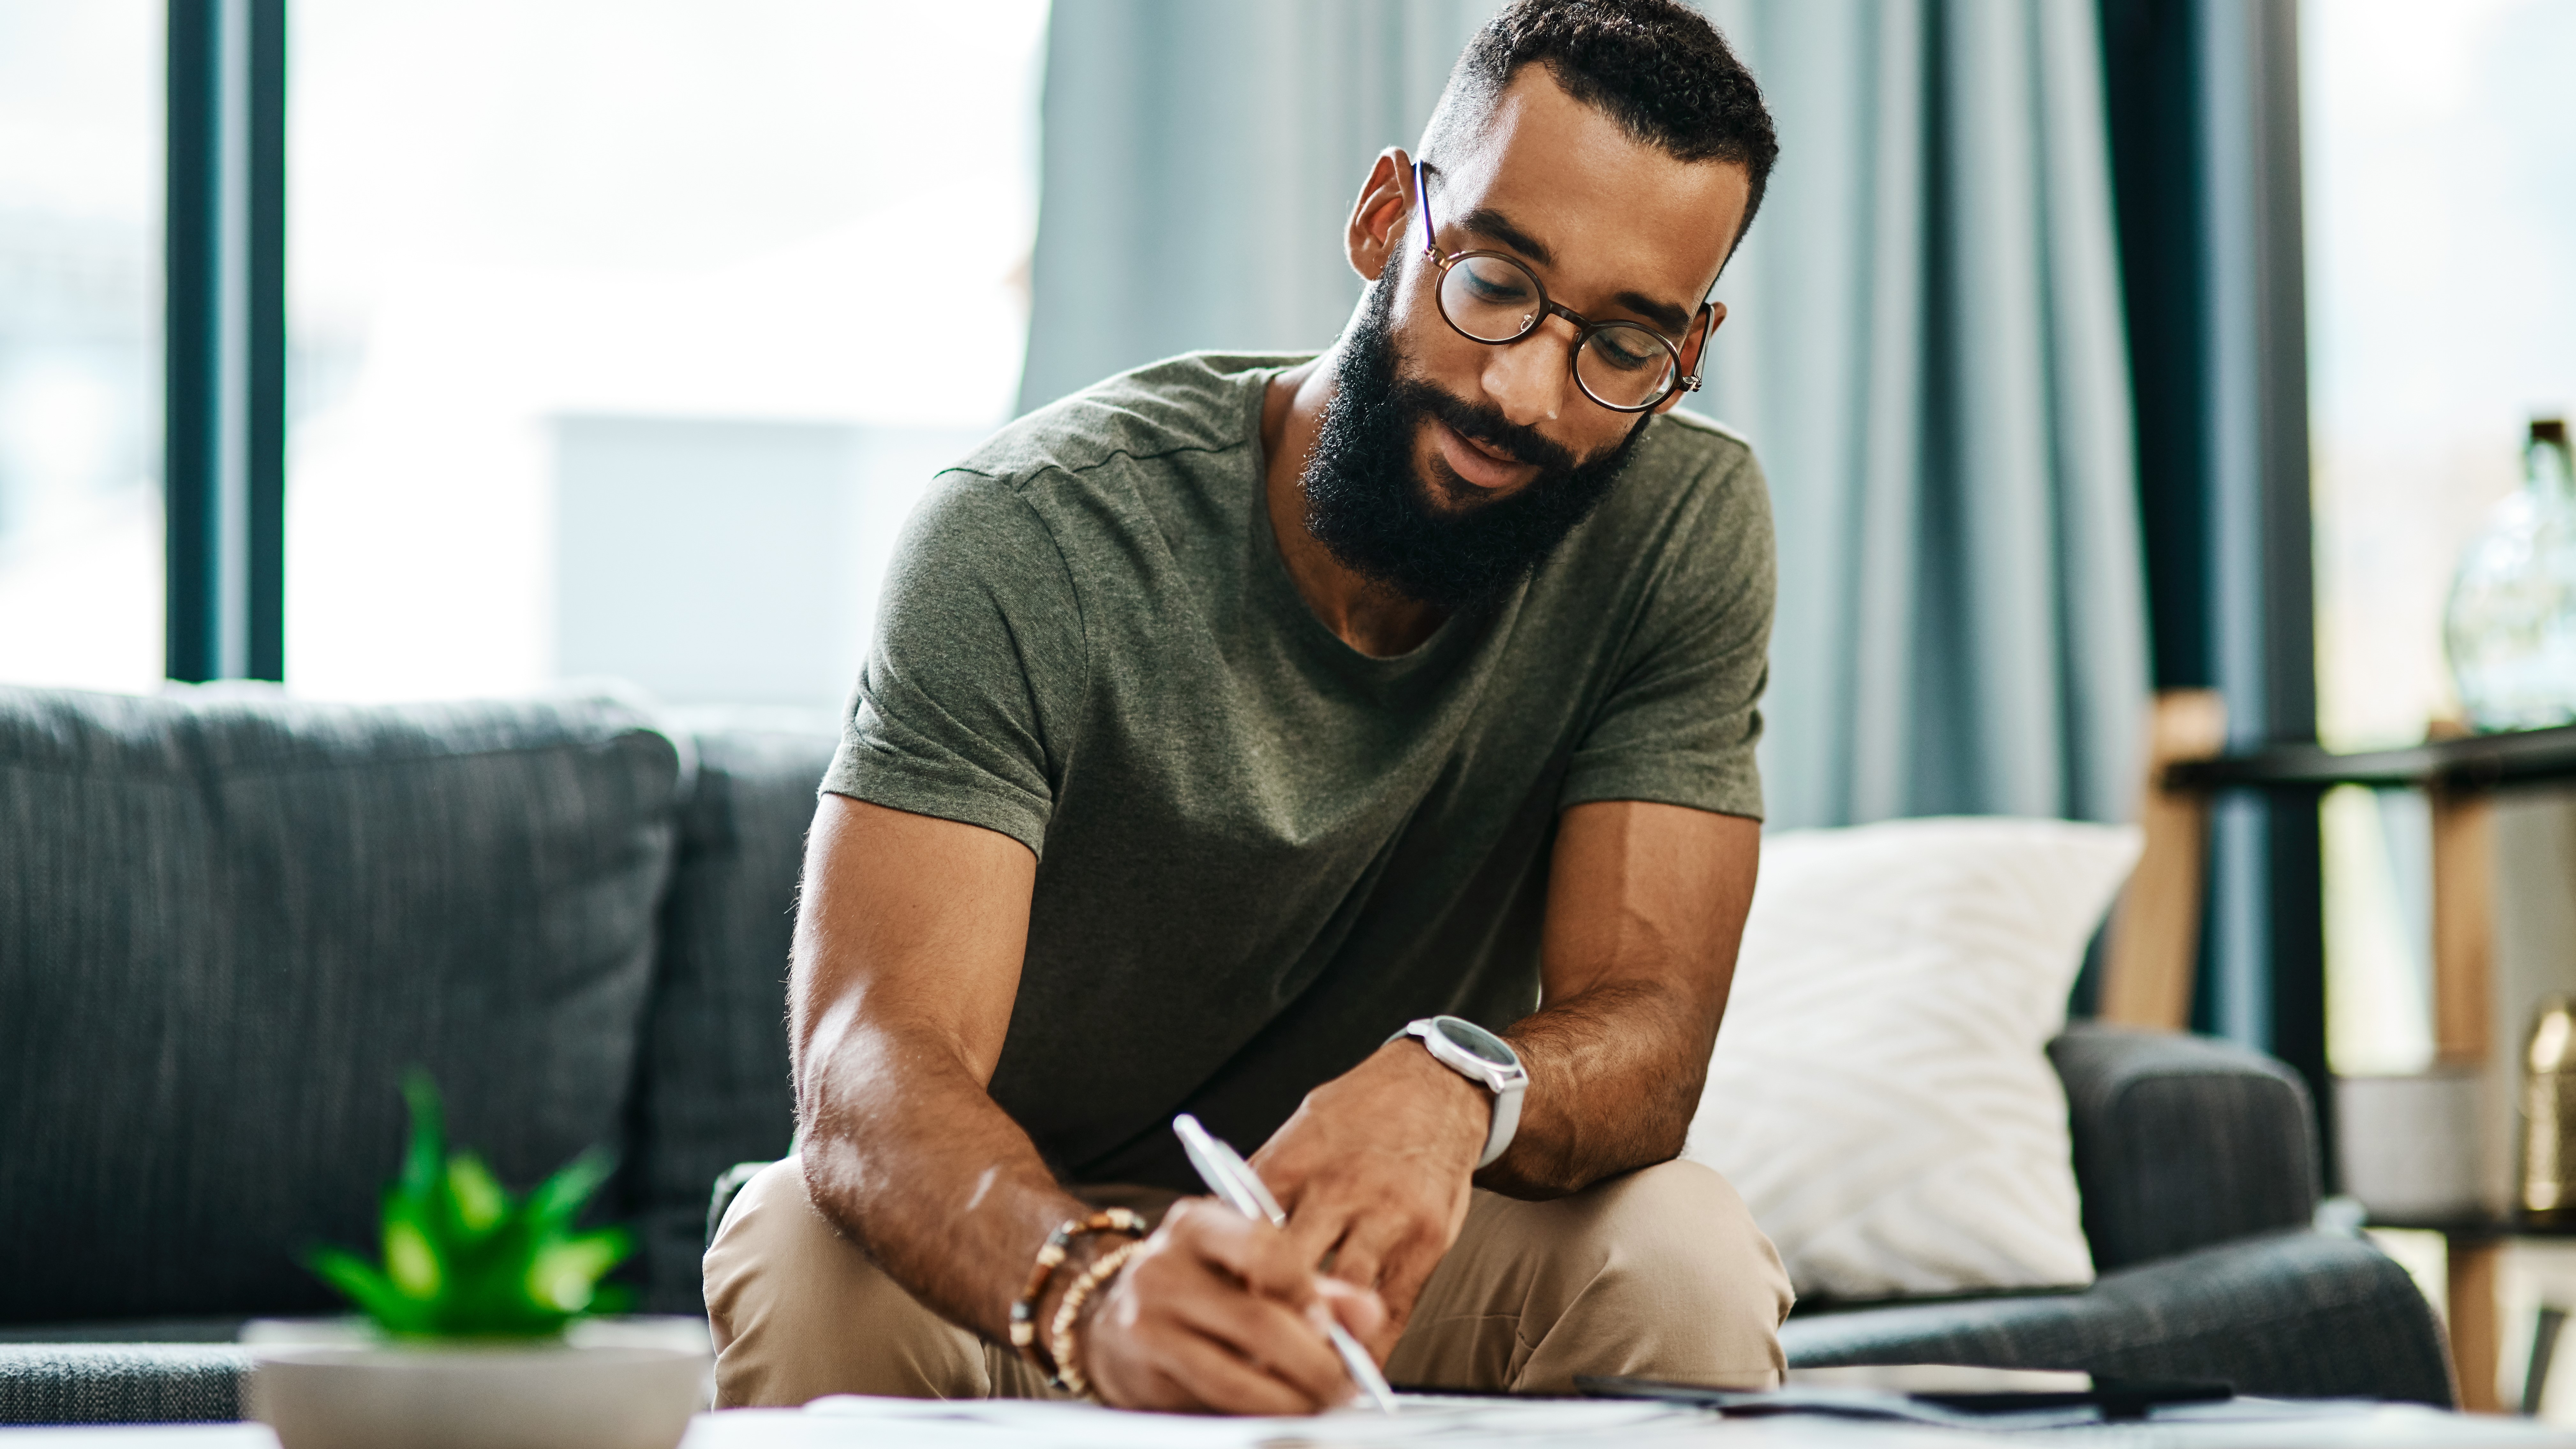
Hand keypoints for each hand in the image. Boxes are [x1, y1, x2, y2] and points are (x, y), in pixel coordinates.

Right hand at [1079, 1197, 1386, 1413]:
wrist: (1108, 1318)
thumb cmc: (1196, 1288)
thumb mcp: (1248, 1268)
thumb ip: (1313, 1287)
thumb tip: (1369, 1313)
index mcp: (1194, 1225)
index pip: (1262, 1248)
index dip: (1308, 1292)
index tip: (1335, 1328)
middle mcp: (1162, 1268)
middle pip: (1257, 1321)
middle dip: (1315, 1363)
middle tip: (1345, 1384)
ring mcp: (1146, 1323)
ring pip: (1235, 1375)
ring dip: (1290, 1400)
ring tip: (1320, 1403)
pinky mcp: (1140, 1374)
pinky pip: (1212, 1402)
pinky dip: (1256, 1414)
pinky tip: (1280, 1411)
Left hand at [1249, 1042, 1488, 1354]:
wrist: (1436, 1088)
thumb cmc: (1359, 1115)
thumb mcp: (1299, 1132)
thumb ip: (1262, 1183)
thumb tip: (1219, 1229)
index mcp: (1293, 1163)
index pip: (1243, 1234)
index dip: (1225, 1280)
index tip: (1211, 1315)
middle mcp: (1337, 1190)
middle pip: (1287, 1269)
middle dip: (1266, 1315)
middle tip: (1248, 1353)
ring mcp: (1385, 1216)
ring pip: (1341, 1293)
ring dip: (1319, 1335)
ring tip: (1298, 1369)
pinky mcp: (1425, 1240)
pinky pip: (1394, 1307)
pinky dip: (1372, 1344)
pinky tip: (1355, 1367)